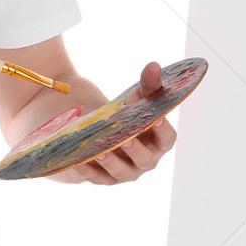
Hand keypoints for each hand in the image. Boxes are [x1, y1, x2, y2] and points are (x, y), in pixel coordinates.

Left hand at [53, 60, 177, 185]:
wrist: (108, 129)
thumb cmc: (130, 113)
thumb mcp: (138, 98)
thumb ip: (148, 83)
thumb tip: (153, 66)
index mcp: (160, 141)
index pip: (167, 139)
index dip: (164, 130)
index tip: (157, 119)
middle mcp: (146, 160)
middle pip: (145, 159)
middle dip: (135, 150)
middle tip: (126, 139)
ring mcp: (126, 172)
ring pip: (121, 172)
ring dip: (110, 162)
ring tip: (99, 151)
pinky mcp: (106, 178)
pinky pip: (97, 177)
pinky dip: (88, 170)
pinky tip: (77, 161)